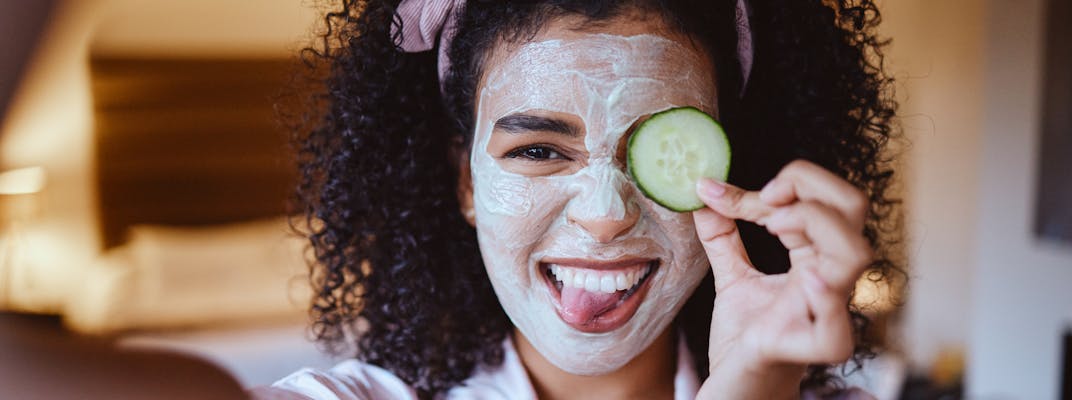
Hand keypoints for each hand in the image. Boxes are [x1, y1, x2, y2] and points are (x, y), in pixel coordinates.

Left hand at [692, 160, 871, 399]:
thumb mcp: (732, 278)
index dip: (787, 181)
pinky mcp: (806, 350)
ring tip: (776, 225)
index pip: (825, 198)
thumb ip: (722, 237)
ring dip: (816, 224)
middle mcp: (828, 279)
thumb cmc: (745, 335)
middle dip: (810, 187)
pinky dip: (823, 299)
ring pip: (854, 255)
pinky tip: (803, 278)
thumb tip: (704, 189)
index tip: (727, 192)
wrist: (734, 388)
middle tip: (768, 199)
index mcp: (816, 257)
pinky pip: (833, 330)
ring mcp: (822, 313)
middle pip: (853, 209)